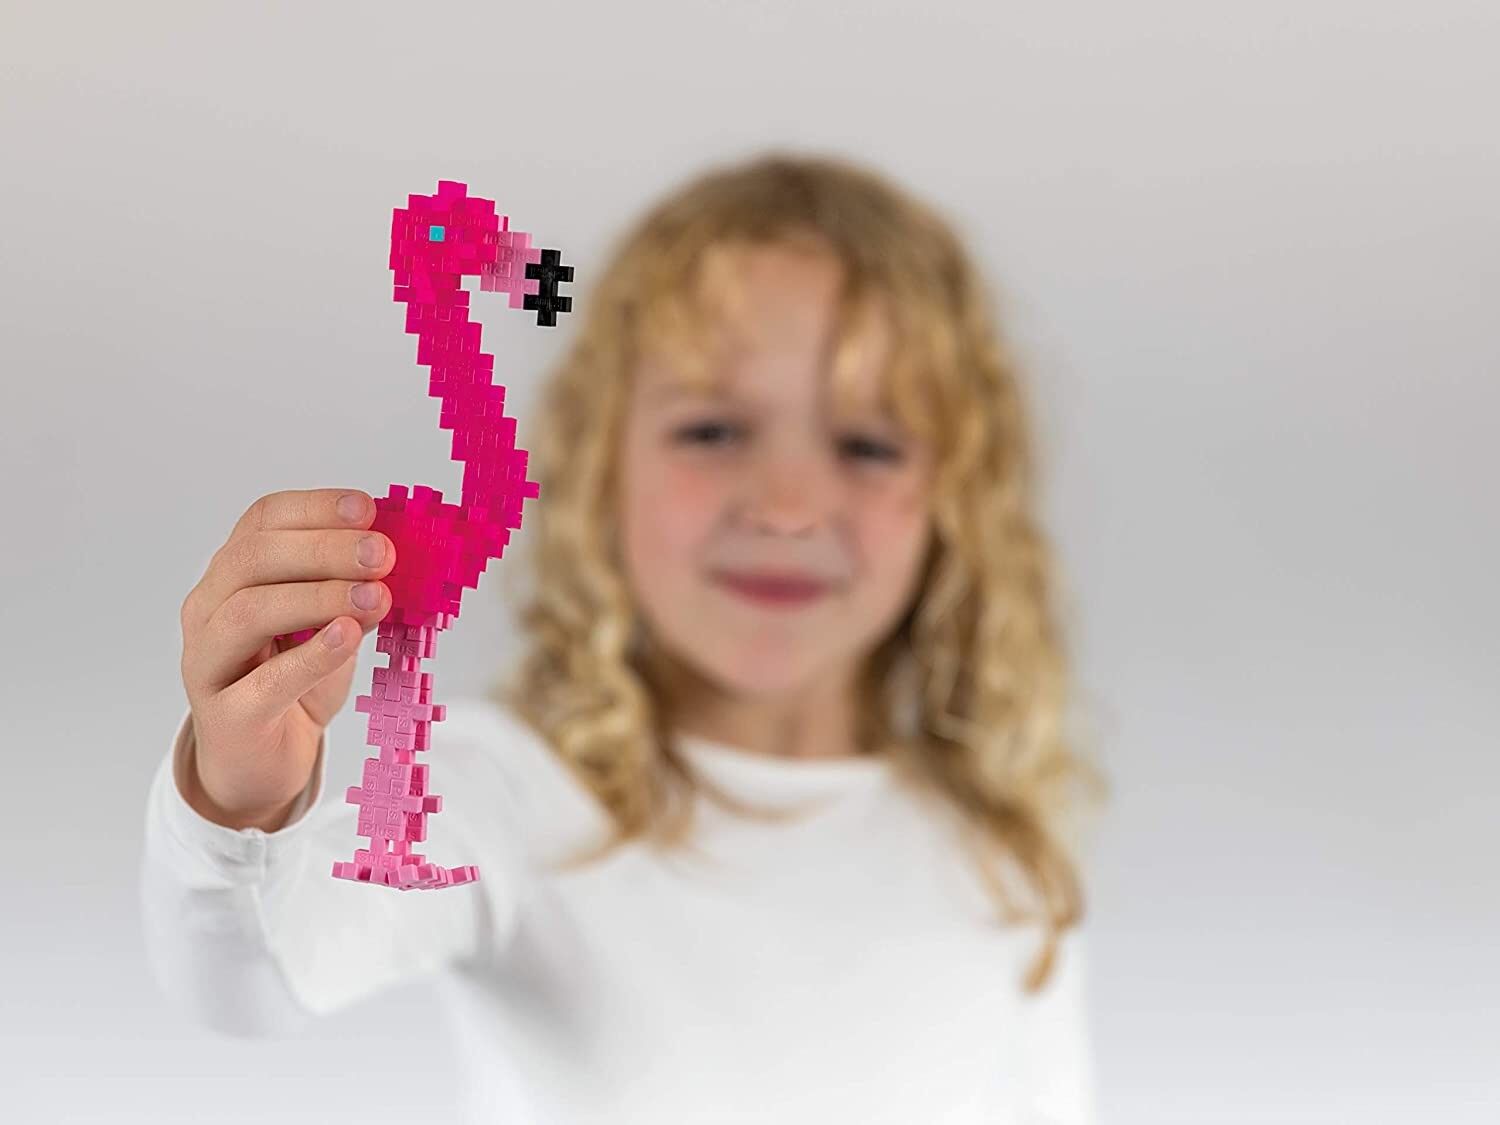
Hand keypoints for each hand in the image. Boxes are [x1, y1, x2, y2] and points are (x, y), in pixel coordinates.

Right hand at [177, 488, 394, 827]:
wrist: (265, 758)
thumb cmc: (297, 679)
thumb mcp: (333, 624)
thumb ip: (355, 591)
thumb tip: (398, 557)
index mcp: (234, 573)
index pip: (262, 520)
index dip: (314, 507)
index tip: (367, 508)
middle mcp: (209, 608)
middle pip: (252, 559)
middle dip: (323, 549)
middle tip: (382, 553)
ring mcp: (208, 662)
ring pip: (247, 612)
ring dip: (318, 597)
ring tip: (374, 596)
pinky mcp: (225, 716)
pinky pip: (263, 682)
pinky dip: (310, 656)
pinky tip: (347, 636)